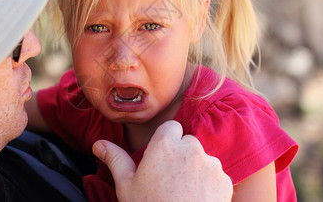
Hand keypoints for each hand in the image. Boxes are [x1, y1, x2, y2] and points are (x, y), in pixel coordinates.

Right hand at [92, 120, 232, 201]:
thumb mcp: (127, 185)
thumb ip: (115, 159)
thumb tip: (98, 144)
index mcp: (164, 144)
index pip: (170, 127)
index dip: (166, 141)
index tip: (160, 157)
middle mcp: (190, 148)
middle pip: (187, 141)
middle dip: (180, 154)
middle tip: (169, 177)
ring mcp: (210, 164)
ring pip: (202, 157)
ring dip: (195, 167)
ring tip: (182, 191)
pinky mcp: (224, 180)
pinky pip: (216, 173)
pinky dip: (208, 182)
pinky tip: (196, 198)